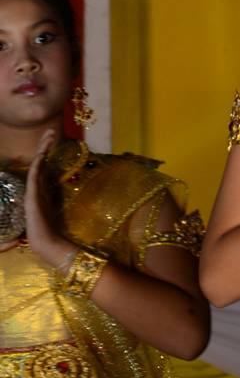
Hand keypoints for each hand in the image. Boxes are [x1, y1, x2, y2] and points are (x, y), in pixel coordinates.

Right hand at [24, 129, 75, 267]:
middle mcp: (36, 191)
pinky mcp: (31, 200)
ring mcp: (33, 194)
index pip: (44, 168)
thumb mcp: (58, 213)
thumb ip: (59, 203)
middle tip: (51, 131)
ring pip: (37, 167)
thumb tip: (70, 194)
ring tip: (48, 136)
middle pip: (40, 163)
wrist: (48, 246)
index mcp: (42, 193)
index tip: (54, 140)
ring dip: (42, 151)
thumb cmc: (53, 234)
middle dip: (44, 147)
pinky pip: (33, 179)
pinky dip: (37, 166)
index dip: (47, 154)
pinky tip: (40, 157)